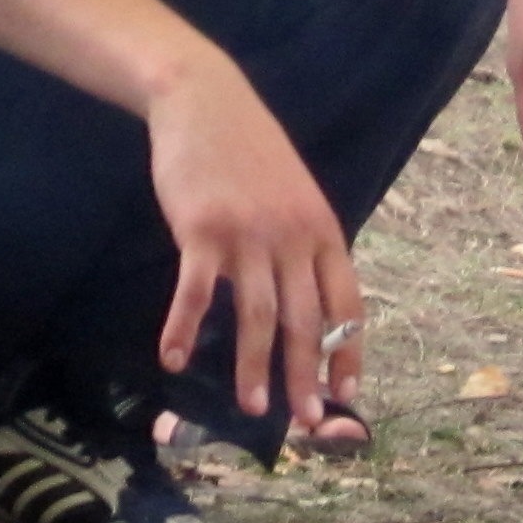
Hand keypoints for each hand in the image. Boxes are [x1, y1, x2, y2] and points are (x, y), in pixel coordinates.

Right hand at [146, 55, 363, 426]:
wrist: (206, 101)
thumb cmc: (250, 153)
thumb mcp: (295, 195)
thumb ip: (305, 245)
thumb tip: (310, 304)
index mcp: (323, 230)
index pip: (347, 302)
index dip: (348, 350)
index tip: (346, 394)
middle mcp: (292, 235)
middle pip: (304, 319)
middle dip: (305, 376)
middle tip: (303, 422)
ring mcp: (247, 233)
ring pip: (256, 315)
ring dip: (252, 367)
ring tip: (250, 407)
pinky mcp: (202, 229)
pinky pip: (195, 291)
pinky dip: (184, 328)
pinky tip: (174, 359)